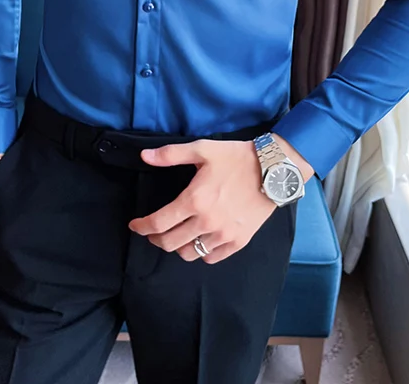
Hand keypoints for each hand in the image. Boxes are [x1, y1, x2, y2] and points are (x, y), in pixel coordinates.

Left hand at [128, 135, 313, 263]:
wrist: (272, 170)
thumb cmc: (236, 158)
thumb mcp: (202, 150)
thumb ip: (170, 154)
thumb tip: (144, 156)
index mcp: (194, 200)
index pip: (158, 223)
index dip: (142, 227)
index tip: (135, 225)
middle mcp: (206, 222)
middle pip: (170, 243)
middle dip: (155, 239)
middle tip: (152, 232)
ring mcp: (223, 235)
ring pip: (189, 253)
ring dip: (177, 246)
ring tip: (175, 236)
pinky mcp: (238, 241)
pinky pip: (211, 258)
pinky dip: (201, 253)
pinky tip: (199, 242)